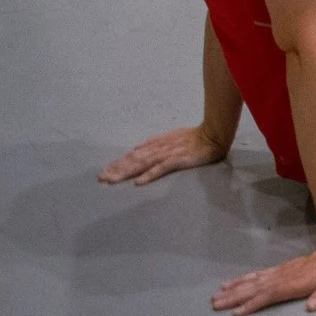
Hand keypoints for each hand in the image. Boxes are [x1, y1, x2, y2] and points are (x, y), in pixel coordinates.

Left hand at [99, 124, 226, 185]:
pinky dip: (150, 175)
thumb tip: (136, 148)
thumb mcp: (172, 137)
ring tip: (112, 181)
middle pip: (134, 160)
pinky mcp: (179, 159)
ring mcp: (168, 153)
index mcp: (157, 143)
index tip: (105, 172)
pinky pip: (162, 168)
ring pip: (143, 164)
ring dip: (126, 172)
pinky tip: (139, 182)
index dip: (119, 163)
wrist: (215, 133)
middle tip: (101, 178)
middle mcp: (159, 148)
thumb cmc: (195, 137)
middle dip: (117, 169)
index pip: (134, 154)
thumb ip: (154, 143)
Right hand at [211, 236, 315, 315]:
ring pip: (254, 281)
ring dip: (235, 288)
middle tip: (215, 304)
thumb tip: (311, 307)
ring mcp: (282, 272)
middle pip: (256, 288)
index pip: (270, 295)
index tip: (236, 312)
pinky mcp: (283, 269)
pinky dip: (244, 279)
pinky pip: (259, 275)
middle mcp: (285, 276)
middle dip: (235, 296)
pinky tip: (233, 283)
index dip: (253, 304)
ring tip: (217, 295)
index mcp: (297, 282)